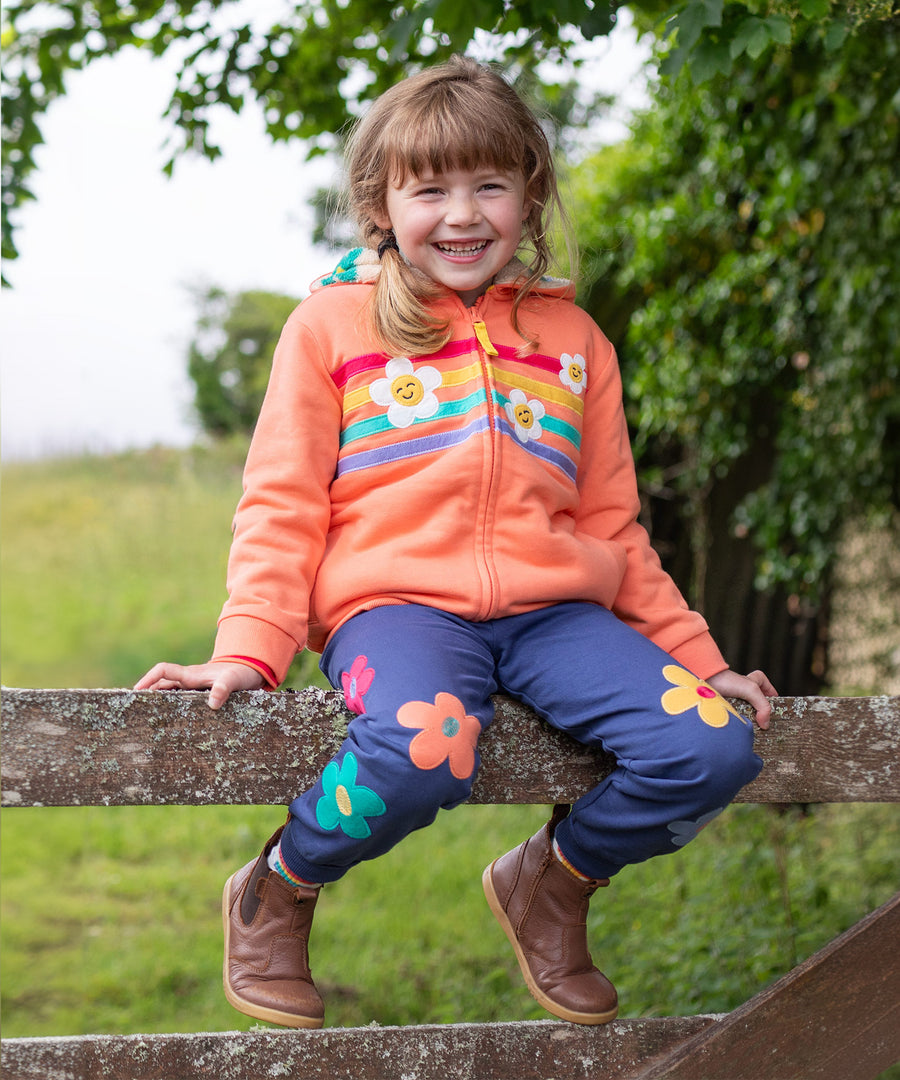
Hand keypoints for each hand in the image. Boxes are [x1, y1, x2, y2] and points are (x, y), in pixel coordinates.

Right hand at [134, 661, 264, 709]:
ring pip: (169, 694)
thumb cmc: (242, 674)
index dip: (148, 679)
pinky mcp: (199, 695)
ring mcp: (193, 688)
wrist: (252, 671)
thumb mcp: (234, 680)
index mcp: (191, 675)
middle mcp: (189, 680)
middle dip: (146, 695)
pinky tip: (169, 725)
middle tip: (132, 712)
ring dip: (157, 703)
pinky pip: (180, 701)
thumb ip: (224, 688)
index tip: (136, 693)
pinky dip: (171, 709)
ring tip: (144, 721)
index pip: (164, 671)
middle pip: (161, 685)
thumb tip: (213, 704)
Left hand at [706, 668, 777, 729]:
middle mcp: (745, 691)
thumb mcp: (751, 690)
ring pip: (748, 714)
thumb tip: (766, 724)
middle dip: (762, 715)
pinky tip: (740, 730)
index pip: (770, 691)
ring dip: (750, 722)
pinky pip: (736, 719)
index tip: (777, 711)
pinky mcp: (726, 709)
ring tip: (754, 732)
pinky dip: (738, 724)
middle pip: (759, 706)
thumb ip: (763, 706)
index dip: (773, 700)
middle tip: (766, 726)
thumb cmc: (726, 681)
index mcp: (754, 682)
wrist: (702, 683)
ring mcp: (735, 700)